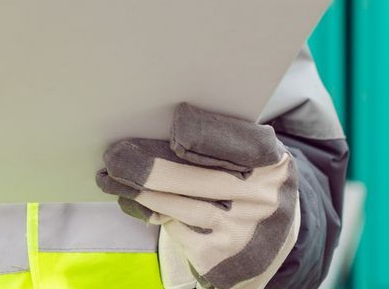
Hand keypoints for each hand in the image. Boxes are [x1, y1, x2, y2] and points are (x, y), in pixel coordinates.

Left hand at [97, 103, 299, 288]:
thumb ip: (226, 142)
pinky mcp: (218, 260)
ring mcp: (239, 234)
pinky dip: (150, 213)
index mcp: (273, 165)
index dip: (202, 135)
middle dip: (148, 168)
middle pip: (194, 178)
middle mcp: (259, 201)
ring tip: (110, 178)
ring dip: (138, 192)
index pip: (232, 143)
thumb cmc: (255, 185)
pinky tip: (132, 203)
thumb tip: (164, 131)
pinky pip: (174, 229)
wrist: (277, 243)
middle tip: (114, 156)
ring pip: (177, 206)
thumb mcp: (259, 160)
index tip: (174, 129)